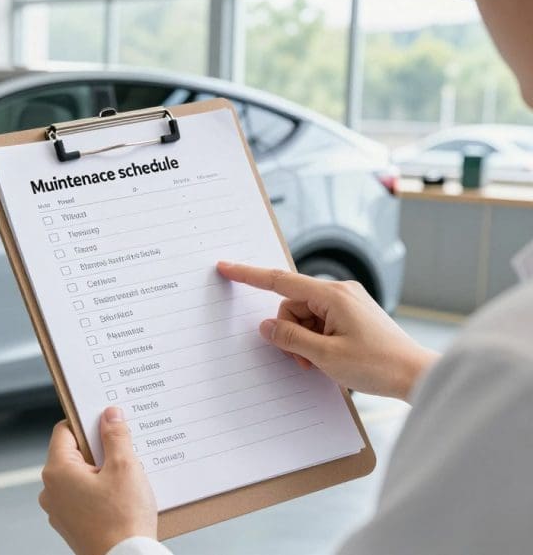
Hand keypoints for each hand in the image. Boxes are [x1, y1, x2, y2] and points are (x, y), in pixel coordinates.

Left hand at [39, 407, 156, 554]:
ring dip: (101, 472)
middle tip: (124, 451)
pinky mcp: (71, 525)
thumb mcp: (125, 468)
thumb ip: (116, 436)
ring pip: (80, 477)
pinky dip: (99, 493)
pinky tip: (121, 498)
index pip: (65, 430)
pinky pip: (83, 498)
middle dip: (99, 450)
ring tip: (126, 478)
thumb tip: (110, 416)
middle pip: (73, 453)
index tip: (107, 422)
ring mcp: (59, 510)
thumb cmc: (124, 521)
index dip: (87, 422)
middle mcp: (51, 490)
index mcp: (57, 471)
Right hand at [217, 261, 438, 400]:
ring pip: (304, 317)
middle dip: (290, 333)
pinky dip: (316, 340)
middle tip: (305, 361)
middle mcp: (340, 292)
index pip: (280, 281)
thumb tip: (266, 326)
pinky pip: (320, 322)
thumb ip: (290, 338)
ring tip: (321, 363)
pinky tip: (329, 358)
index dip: (249, 275)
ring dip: (304, 341)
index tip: (226, 267)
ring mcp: (348, 303)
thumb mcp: (325, 356)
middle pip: (292, 306)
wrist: (417, 375)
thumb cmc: (378, 365)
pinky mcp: (352, 315)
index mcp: (332, 295)